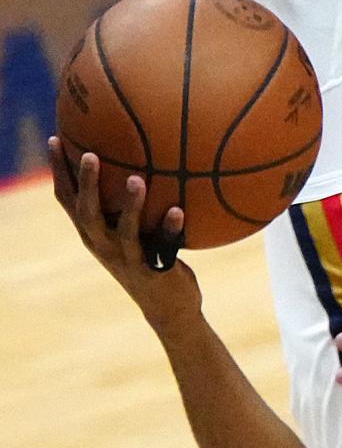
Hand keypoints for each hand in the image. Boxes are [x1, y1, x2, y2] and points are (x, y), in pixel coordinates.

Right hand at [49, 138, 200, 332]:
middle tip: (90, 153)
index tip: (56, 138)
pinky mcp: (153, 271)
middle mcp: (104, 246)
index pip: (68, 199)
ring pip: (123, 231)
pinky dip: (169, 228)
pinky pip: (162, 247)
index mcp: (94, 233)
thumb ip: (130, 203)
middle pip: (87, 213)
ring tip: (136, 179)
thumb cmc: (150, 259)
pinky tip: (178, 210)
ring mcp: (128, 260)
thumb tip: (140, 160)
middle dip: (87, 184)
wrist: (168, 308)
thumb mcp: (134, 230)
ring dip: (130, 205)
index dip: (60, 171)